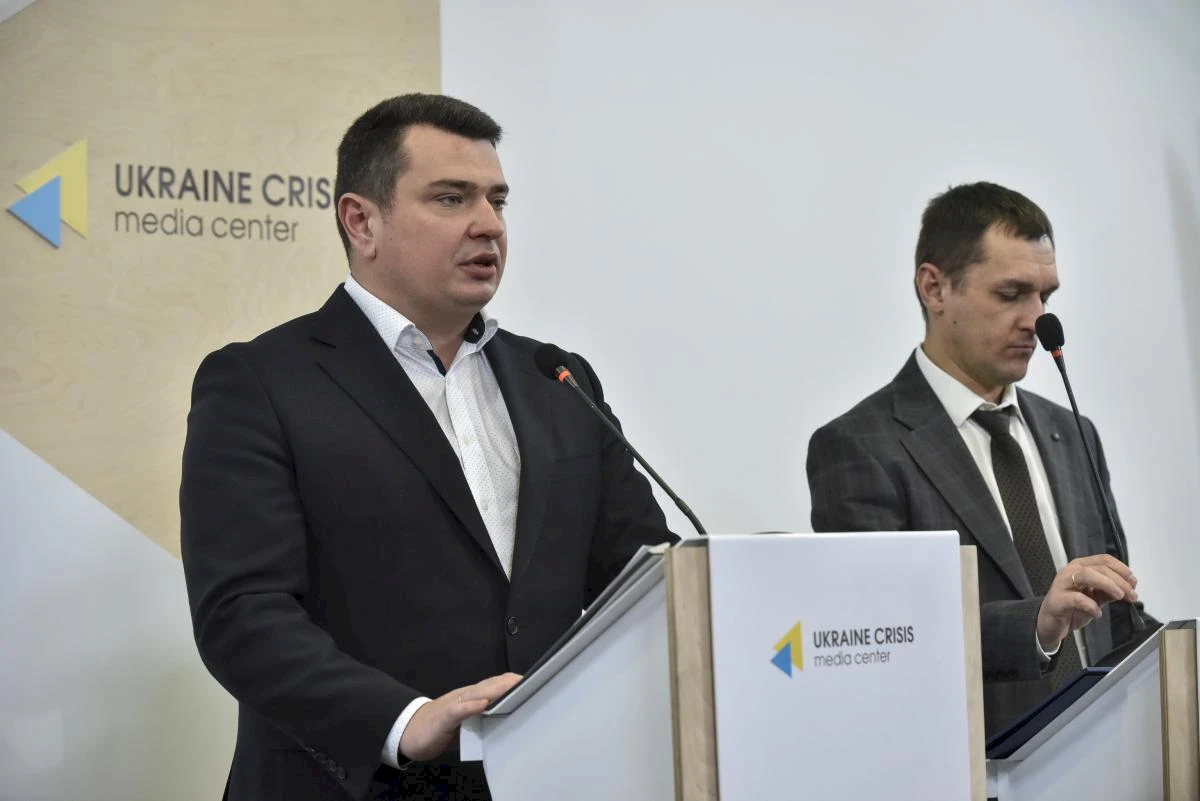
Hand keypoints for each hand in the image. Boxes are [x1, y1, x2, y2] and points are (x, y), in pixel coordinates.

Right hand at [399, 672, 521, 762]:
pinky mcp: (443, 716)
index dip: (513, 683)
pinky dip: (471, 706)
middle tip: (533, 683)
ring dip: (496, 690)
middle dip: (511, 684)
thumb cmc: (440, 728)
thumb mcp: (467, 724)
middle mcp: (466, 696)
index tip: (534, 683)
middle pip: (491, 685)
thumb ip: (485, 719)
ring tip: (514, 688)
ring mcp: (454, 704)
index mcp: (473, 698)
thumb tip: (508, 721)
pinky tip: (482, 704)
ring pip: (478, 693)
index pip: (496, 685)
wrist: (409, 731)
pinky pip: (458, 709)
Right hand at [1036, 554, 1137, 651]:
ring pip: (1087, 576)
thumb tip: (1129, 589)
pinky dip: (1091, 606)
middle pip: (1099, 568)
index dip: (1122, 569)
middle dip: (1120, 581)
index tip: (1134, 582)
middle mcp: (1070, 571)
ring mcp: (1062, 584)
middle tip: (1132, 594)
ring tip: (1119, 597)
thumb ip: (1109, 591)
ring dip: (1108, 585)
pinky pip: (1077, 599)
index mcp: (1080, 567)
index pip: (1104, 560)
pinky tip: (1098, 613)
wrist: (1050, 623)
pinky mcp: (1058, 600)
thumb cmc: (1072, 608)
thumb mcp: (1095, 598)